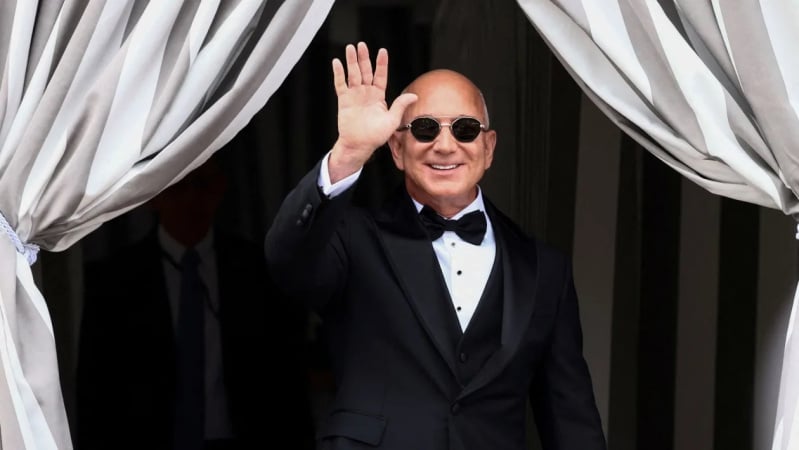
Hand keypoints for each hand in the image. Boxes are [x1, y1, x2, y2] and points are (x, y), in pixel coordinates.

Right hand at [328, 42, 416, 182]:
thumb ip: (400, 105)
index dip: (381, 64)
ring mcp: (354, 95)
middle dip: (364, 58)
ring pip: (353, 74)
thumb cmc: (375, 136)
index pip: (380, 76)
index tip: (382, 51)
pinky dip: (338, 73)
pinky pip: (340, 84)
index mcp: (378, 96)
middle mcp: (366, 93)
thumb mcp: (392, 120)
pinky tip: (337, 63)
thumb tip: (414, 95)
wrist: (359, 145)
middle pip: (365, 71)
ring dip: (351, 61)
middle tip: (362, 45)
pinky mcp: (344, 100)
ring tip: (350, 48)